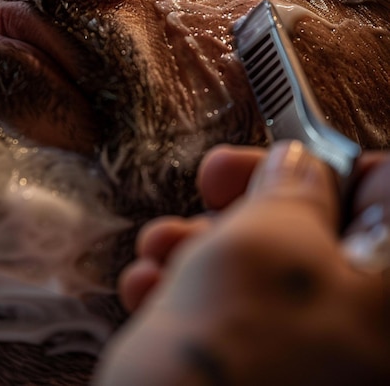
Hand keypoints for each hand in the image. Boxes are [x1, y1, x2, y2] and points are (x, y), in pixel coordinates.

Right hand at [94, 141, 389, 384]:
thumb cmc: (230, 359)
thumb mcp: (261, 244)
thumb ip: (291, 187)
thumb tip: (299, 163)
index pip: (386, 188)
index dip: (326, 164)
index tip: (274, 152)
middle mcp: (369, 327)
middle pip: (322, 232)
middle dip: (251, 206)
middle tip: (208, 186)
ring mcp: (323, 359)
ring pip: (271, 274)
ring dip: (207, 247)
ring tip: (158, 250)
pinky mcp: (272, 377)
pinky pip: (244, 319)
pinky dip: (195, 294)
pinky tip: (149, 289)